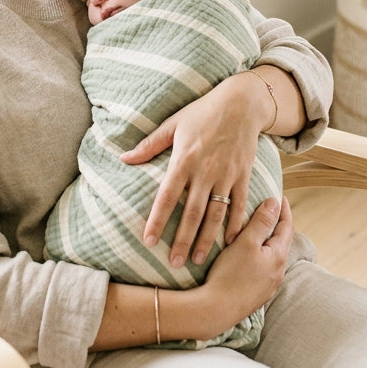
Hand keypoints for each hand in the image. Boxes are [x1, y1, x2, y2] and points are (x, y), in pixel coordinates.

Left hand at [122, 74, 263, 266]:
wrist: (241, 104)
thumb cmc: (202, 112)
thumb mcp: (173, 124)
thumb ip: (149, 145)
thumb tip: (123, 158)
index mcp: (184, 160)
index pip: (167, 196)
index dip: (158, 220)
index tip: (149, 241)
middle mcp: (205, 171)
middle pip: (192, 213)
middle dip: (183, 240)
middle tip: (174, 263)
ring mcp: (226, 175)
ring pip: (216, 214)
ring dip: (207, 239)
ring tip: (199, 260)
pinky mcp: (243, 175)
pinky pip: (239, 204)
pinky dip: (235, 224)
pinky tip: (230, 242)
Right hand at [201, 197, 292, 328]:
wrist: (217, 310)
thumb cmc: (230, 274)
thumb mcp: (246, 242)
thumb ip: (262, 221)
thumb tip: (275, 203)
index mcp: (278, 256)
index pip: (286, 226)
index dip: (284, 209)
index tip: (280, 196)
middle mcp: (278, 271)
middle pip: (282, 242)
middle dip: (277, 225)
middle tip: (270, 210)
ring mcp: (269, 285)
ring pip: (272, 257)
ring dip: (268, 242)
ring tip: (259, 231)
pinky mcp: (257, 294)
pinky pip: (264, 270)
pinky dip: (260, 257)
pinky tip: (250, 257)